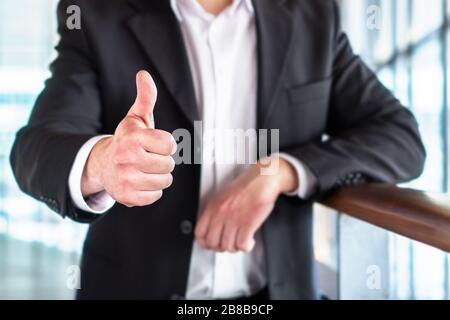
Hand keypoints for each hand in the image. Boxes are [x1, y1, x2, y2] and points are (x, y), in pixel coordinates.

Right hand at [81, 71, 176, 206]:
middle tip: (148, 158)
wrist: (103, 165)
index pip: (170, 144)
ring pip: (164, 181)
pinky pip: (155, 195)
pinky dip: (152, 191)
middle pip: (169, 164)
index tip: (153, 143)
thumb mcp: (136, 118)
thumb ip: (145, 98)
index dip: (165, 144)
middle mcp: (126, 158)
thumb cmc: (128, 140)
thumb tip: (144, 74)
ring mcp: (125, 179)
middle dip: (162, 161)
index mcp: (132, 137)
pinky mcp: (126, 197)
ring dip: (158, 177)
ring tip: (144, 170)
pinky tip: (140, 182)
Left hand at [194, 156, 297, 251]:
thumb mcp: (223, 196)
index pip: (200, 233)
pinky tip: (250, 241)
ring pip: (228, 246)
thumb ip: (215, 212)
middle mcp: (221, 213)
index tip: (211, 245)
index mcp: (213, 206)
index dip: (205, 243)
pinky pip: (242, 245)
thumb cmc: (247, 186)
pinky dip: (246, 247)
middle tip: (229, 244)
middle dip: (221, 247)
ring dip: (236, 247)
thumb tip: (212, 229)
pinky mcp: (248, 223)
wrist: (263, 179)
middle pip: (213, 243)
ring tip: (241, 241)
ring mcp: (234, 219)